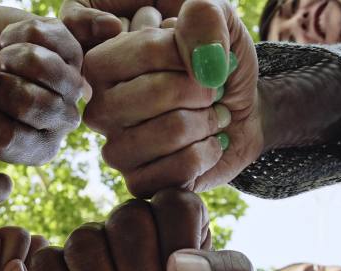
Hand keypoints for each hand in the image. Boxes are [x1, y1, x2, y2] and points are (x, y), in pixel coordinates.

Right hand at [0, 4, 83, 166]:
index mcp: (35, 150)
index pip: (7, 137)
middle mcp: (61, 121)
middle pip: (32, 103)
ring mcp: (71, 84)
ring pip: (42, 66)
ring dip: (8, 56)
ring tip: (0, 61)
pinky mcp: (71, 46)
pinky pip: (42, 34)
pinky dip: (14, 32)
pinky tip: (10, 42)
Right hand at [82, 0, 260, 197]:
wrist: (241, 112)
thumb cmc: (217, 64)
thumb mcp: (217, 21)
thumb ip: (204, 13)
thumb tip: (200, 60)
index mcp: (101, 64)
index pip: (147, 48)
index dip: (189, 51)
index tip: (200, 56)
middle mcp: (99, 108)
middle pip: (158, 92)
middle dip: (203, 89)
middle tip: (209, 91)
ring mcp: (116, 150)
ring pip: (172, 131)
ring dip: (208, 121)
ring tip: (209, 116)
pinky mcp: (138, 183)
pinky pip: (179, 170)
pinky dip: (208, 154)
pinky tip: (207, 146)